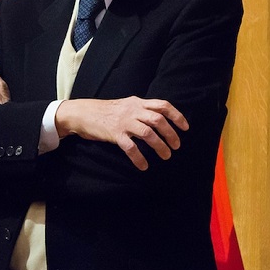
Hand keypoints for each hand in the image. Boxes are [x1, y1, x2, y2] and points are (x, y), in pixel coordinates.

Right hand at [55, 97, 188, 170]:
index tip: (185, 127)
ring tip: (166, 156)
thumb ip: (141, 109)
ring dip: (160, 146)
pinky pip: (130, 147)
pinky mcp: (115, 134)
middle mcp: (133, 110)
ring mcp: (124, 122)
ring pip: (148, 134)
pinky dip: (139, 158)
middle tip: (176, 146)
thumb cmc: (107, 111)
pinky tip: (144, 166)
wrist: (83, 113)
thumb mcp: (126, 105)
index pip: (162, 105)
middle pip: (158, 120)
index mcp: (138, 103)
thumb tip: (159, 118)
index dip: (177, 116)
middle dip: (171, 134)